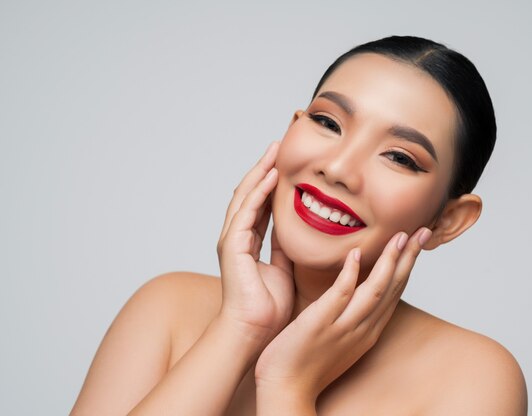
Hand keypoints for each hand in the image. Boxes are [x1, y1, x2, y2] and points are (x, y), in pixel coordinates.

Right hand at [216, 141, 294, 345]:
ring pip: (245, 197)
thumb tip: (296, 235)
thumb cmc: (266, 308)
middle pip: (249, 194)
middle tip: (277, 146)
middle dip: (263, 169)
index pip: (260, 204)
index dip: (270, 183)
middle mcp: (237, 237)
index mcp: (248, 243)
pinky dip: (258, 192)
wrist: (253, 332)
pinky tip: (270, 175)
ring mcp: (232, 240)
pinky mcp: (232, 246)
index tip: (284, 164)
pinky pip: (246, 212)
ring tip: (273, 151)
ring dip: (259, 172)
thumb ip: (285, 250)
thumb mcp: (283, 269)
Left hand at [254, 227, 431, 400]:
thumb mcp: (339, 337)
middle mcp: (363, 328)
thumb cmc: (307, 361)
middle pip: (393, 288)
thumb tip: (353, 288)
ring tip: (400, 237)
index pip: (394, 292)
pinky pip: (340, 295)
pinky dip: (351, 274)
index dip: (407, 265)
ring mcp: (344, 326)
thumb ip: (349, 313)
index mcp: (368, 329)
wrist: (286, 389)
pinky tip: (356, 255)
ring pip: (375, 290)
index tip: (415, 242)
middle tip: (424, 232)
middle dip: (409, 258)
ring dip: (390, 262)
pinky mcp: (321, 324)